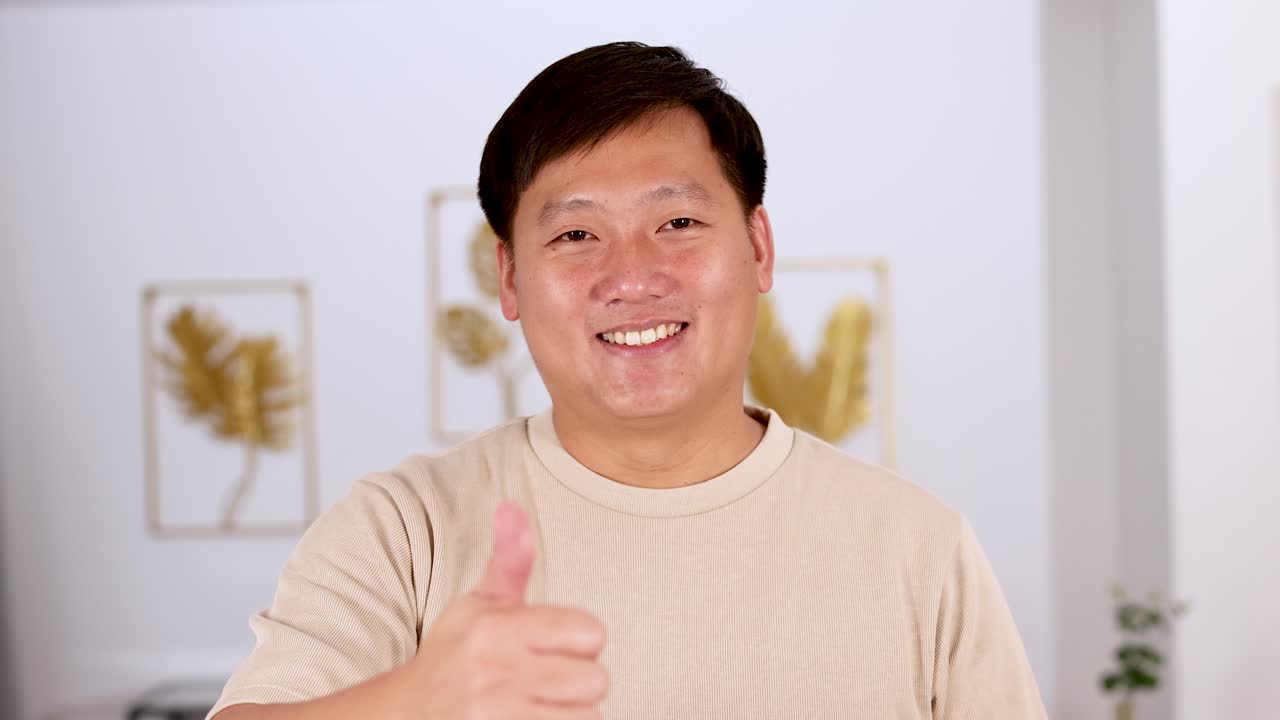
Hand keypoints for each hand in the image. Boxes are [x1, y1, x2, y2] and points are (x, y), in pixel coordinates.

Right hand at [397, 501, 608, 718]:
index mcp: (495, 629)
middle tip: (549, 679)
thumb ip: (509, 559)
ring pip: (588, 716)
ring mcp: (498, 717)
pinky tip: (534, 719)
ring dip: (572, 713)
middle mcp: (495, 674)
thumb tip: (512, 506)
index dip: (582, 639)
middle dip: (581, 681)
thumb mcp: (477, 605)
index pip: (591, 631)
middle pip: (596, 679)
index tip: (557, 645)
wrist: (406, 715)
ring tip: (540, 705)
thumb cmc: (453, 657)